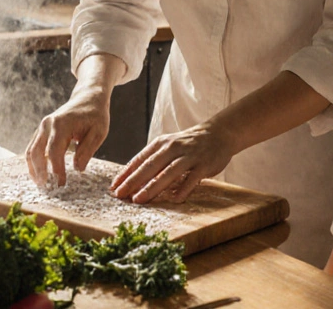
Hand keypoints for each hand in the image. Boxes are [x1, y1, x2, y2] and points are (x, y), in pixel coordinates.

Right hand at [25, 88, 109, 187]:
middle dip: (40, 172)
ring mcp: (42, 127)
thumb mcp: (98, 132)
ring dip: (34, 169)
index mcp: (61, 124)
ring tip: (41, 185)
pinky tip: (40, 175)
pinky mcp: (41, 131)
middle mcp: (47, 124)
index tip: (61, 183)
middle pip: (36, 152)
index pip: (54, 150)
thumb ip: (87, 150)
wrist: (88, 98)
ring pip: (31, 151)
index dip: (56, 169)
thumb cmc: (95, 115)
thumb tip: (78, 169)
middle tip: (47, 189)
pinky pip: (33, 148)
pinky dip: (34, 162)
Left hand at [110, 122, 236, 203]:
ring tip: (139, 199)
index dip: (125, 174)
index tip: (113, 187)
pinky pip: (192, 178)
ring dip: (152, 187)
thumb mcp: (169, 146)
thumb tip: (133, 180)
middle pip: (150, 166)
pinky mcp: (203, 164)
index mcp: (161, 143)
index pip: (139, 159)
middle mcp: (173, 148)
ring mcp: (188, 156)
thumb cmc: (188, 144)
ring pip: (168, 172)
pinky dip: (183, 188)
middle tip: (120, 195)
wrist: (219, 133)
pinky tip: (174, 199)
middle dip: (133, 181)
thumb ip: (154, 160)